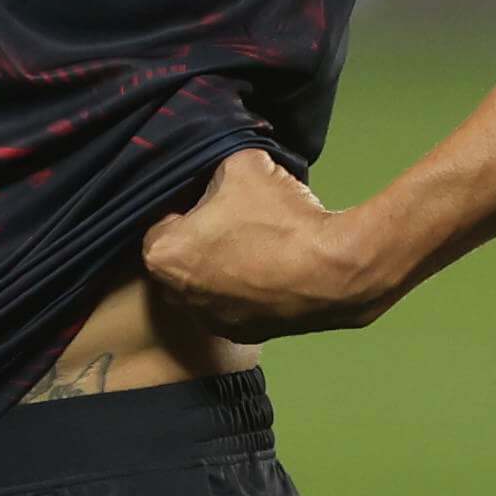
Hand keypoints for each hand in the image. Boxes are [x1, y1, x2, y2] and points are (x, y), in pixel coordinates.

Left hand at [140, 148, 395, 339]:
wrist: (334, 271)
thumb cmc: (279, 216)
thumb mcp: (243, 162)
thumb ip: (217, 160)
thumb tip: (218, 163)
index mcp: (164, 254)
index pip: (160, 217)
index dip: (186, 199)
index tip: (211, 192)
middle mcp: (177, 296)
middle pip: (181, 252)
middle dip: (200, 234)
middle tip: (233, 212)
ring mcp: (211, 321)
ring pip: (207, 280)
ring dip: (222, 262)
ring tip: (257, 239)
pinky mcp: (244, 334)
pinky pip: (234, 302)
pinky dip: (246, 285)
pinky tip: (272, 265)